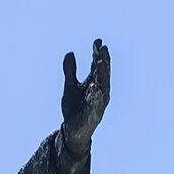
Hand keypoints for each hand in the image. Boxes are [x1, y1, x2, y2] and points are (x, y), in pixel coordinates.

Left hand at [60, 39, 109, 162]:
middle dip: (103, 61)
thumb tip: (70, 52)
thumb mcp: (70, 86)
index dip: (98, 54)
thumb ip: (70, 71)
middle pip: (102, 74)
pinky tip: (95, 87)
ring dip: (102, 75)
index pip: (97, 66)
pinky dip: (96, 96)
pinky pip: (96, 104)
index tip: (97, 41)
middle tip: (103, 48)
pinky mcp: (93, 115)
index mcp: (94, 84)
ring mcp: (98, 104)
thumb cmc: (74, 109)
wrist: (71, 132)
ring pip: (102, 87)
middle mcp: (99, 92)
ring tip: (101, 62)